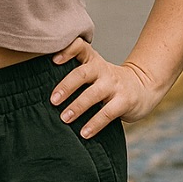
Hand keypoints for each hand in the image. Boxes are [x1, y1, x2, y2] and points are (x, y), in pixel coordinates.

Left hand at [50, 38, 165, 137]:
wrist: (143, 87)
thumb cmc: (108, 82)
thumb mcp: (95, 72)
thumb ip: (75, 75)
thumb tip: (39, 90)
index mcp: (93, 61)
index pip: (80, 47)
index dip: (67, 50)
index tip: (53, 60)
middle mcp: (103, 70)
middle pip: (82, 73)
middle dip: (66, 87)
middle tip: (52, 100)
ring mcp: (115, 85)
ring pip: (94, 94)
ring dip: (78, 107)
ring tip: (64, 118)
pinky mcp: (125, 101)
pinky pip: (107, 113)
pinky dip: (95, 124)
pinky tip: (84, 134)